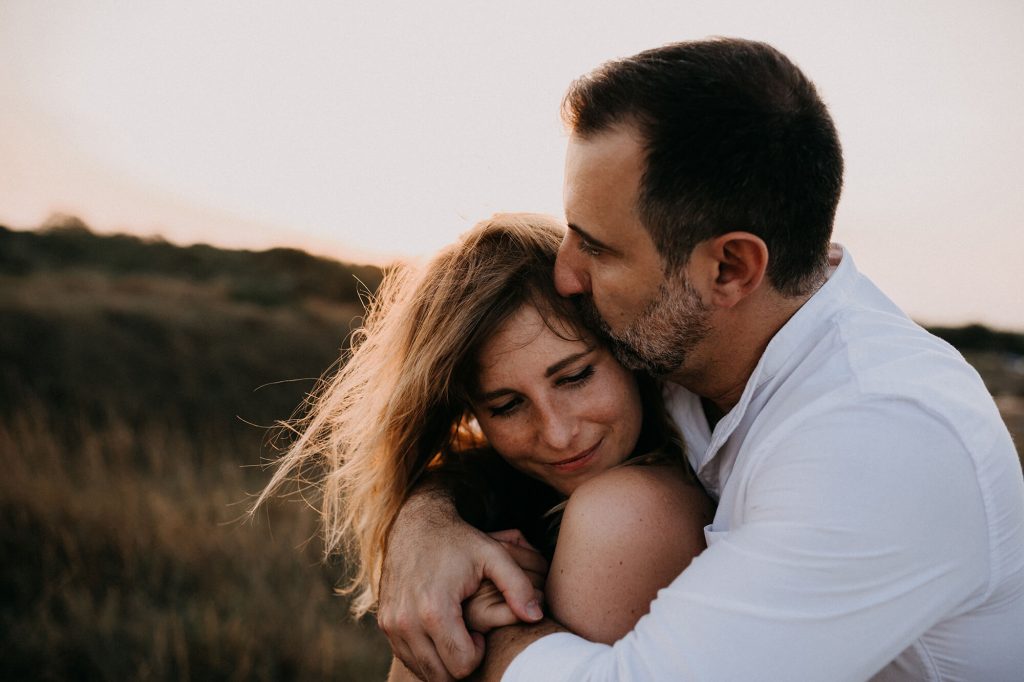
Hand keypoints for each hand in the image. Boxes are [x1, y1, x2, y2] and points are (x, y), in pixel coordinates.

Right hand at [377, 491, 547, 680]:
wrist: (414, 524)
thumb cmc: (457, 540)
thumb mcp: (493, 554)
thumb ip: (518, 586)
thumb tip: (537, 617)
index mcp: (435, 609)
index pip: (461, 664)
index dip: (477, 654)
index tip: (480, 633)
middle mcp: (407, 621)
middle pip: (441, 675)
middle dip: (461, 663)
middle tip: (469, 636)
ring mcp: (392, 624)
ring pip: (423, 671)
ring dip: (443, 661)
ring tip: (456, 632)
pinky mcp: (385, 623)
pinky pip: (407, 657)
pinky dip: (425, 654)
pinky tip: (440, 631)